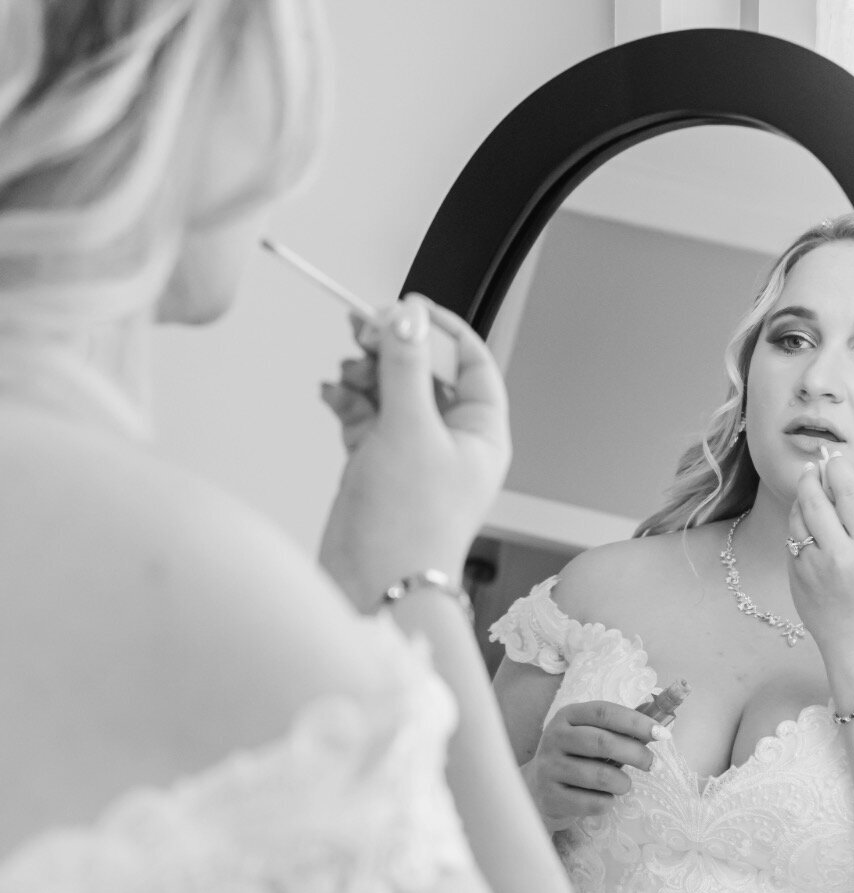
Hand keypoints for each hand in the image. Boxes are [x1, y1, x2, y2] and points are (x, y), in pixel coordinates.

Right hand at [318, 297, 510, 609]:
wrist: (376, 584)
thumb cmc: (409, 525)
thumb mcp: (409, 429)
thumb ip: (404, 366)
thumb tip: (406, 316)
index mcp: (481, 432)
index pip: (470, 361)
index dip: (439, 329)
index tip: (405, 308)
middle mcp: (452, 442)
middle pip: (425, 371)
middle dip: (392, 349)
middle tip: (361, 330)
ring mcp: (414, 454)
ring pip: (391, 391)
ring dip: (366, 373)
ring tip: (346, 371)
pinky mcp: (379, 466)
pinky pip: (366, 417)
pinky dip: (349, 401)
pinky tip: (332, 393)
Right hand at [525, 701, 662, 830]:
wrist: (536, 789)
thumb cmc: (574, 757)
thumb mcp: (588, 734)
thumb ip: (619, 727)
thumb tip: (662, 721)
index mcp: (567, 716)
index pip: (604, 712)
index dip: (635, 721)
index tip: (662, 733)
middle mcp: (554, 738)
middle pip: (603, 742)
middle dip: (636, 753)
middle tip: (650, 763)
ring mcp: (550, 768)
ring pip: (600, 776)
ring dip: (623, 782)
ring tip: (624, 784)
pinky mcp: (551, 797)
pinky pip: (592, 802)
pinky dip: (607, 802)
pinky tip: (604, 798)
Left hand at [786, 453, 853, 662]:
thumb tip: (848, 478)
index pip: (849, 495)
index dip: (839, 469)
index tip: (836, 459)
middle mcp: (838, 556)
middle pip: (815, 501)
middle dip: (812, 478)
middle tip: (814, 468)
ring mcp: (812, 568)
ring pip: (797, 518)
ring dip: (802, 499)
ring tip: (810, 490)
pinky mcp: (795, 578)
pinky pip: (792, 540)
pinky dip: (798, 525)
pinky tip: (807, 522)